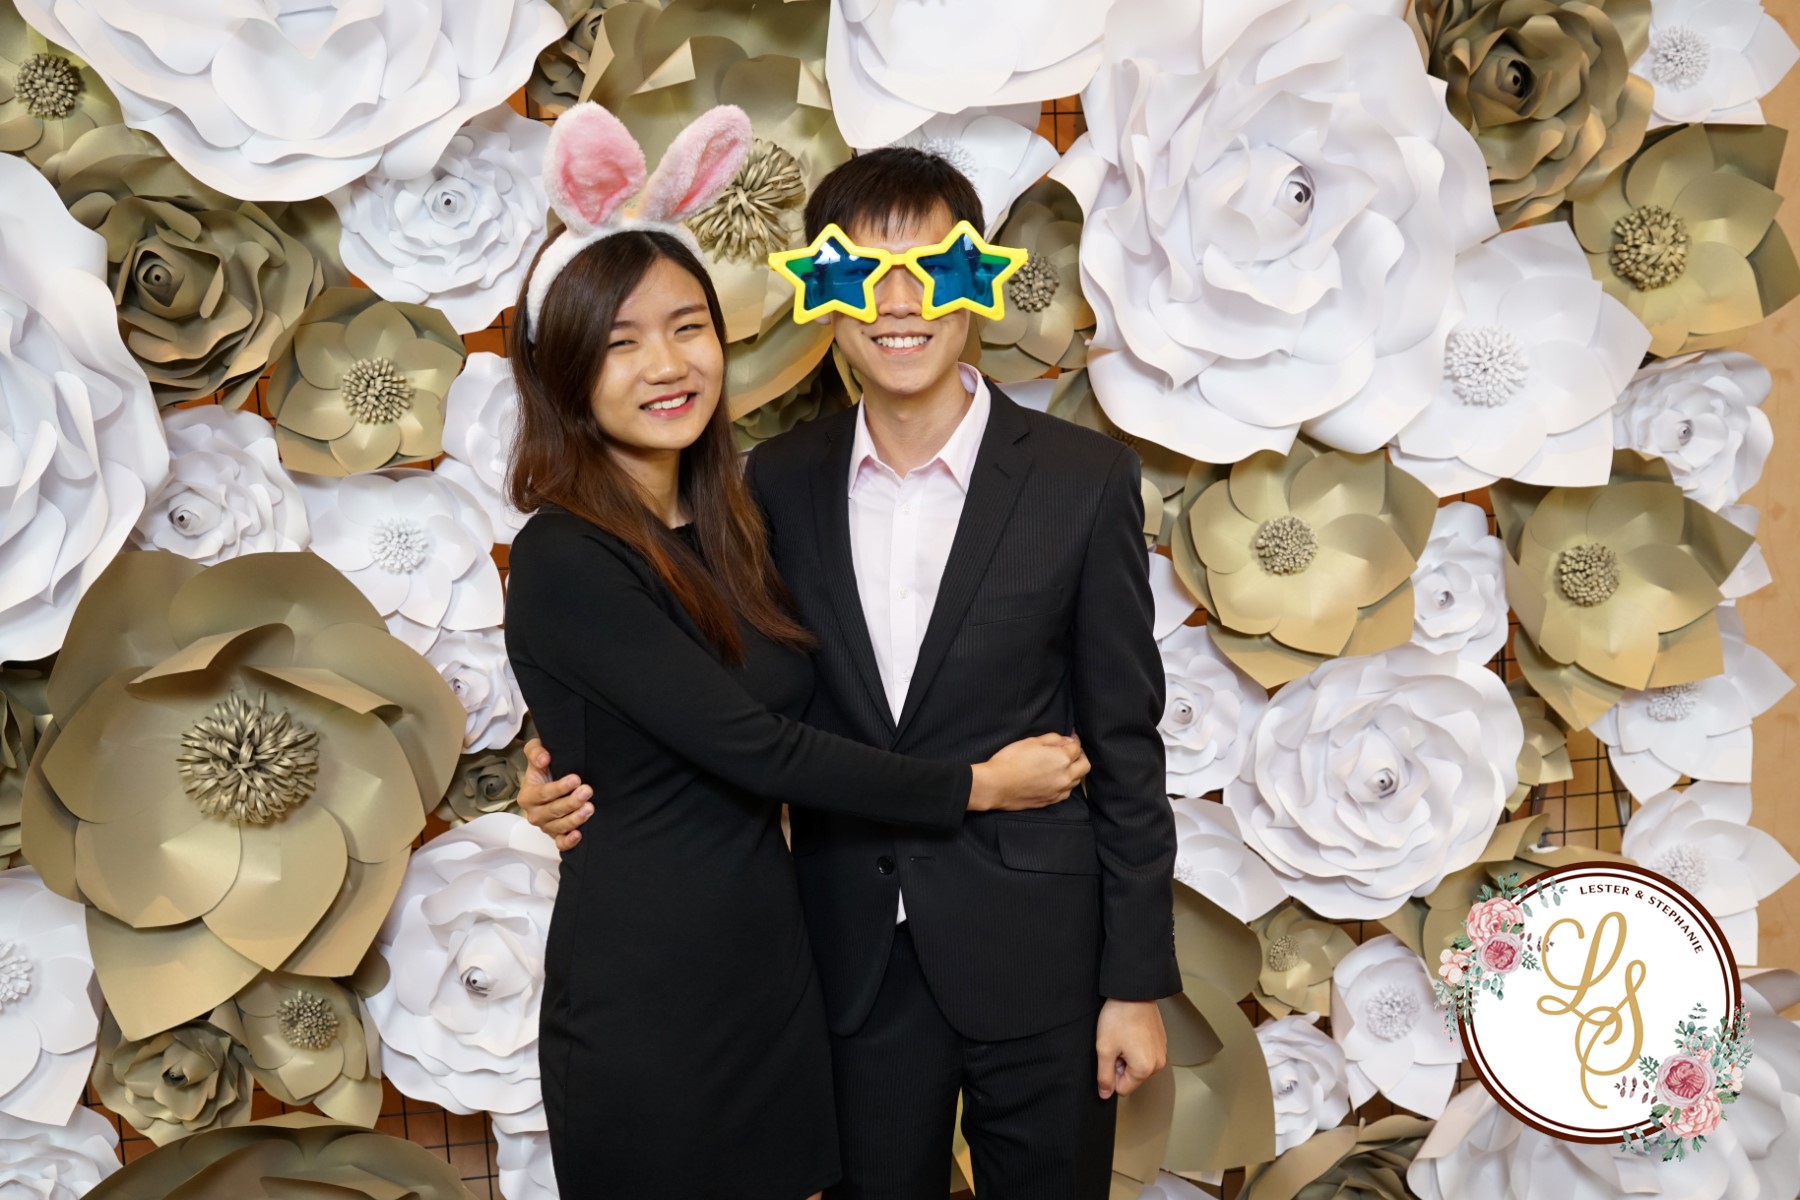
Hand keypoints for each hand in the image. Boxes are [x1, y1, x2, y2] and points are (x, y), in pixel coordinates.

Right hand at [515, 738, 591, 851]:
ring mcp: (546, 826)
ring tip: (589, 808)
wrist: (552, 777)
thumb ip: (536, 751)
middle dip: (571, 802)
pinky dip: (568, 842)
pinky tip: (578, 835)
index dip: (559, 787)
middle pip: (553, 811)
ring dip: (575, 819)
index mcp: (528, 795)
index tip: (576, 779)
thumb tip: (544, 758)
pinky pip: (560, 843)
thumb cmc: (545, 766)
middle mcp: (535, 813)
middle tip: (587, 791)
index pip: (543, 793)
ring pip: (559, 827)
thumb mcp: (536, 751)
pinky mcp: (556, 835)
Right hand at [969, 733, 1088, 811]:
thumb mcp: (1031, 741)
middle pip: (1085, 766)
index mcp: (1062, 759)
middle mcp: (1065, 776)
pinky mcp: (1050, 801)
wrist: (996, 785)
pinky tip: (1057, 779)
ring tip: (1066, 765)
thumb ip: (1053, 739)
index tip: (1071, 736)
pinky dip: (1066, 784)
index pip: (1077, 747)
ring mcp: (1058, 791)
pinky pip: (1066, 793)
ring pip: (1077, 781)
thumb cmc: (1010, 760)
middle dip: (1081, 755)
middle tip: (1073, 750)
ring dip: (1075, 771)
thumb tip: (1067, 740)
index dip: (1074, 739)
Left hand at [1095, 998, 1166, 1099]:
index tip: (1111, 1055)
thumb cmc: (1120, 1016)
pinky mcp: (1160, 1041)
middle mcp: (1158, 1063)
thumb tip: (1105, 1093)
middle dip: (1120, 1064)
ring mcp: (1161, 1051)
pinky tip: (1130, 1031)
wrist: (1133, 992)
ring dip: (1127, 1055)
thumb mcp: (1104, 1049)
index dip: (1111, 1074)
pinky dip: (1135, 1046)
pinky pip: (1144, 1053)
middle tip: (1116, 1044)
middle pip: (1131, 1078)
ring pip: (1138, 1065)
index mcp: (1145, 1069)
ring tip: (1123, 1036)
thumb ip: (1104, 1076)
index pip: (1122, 1089)